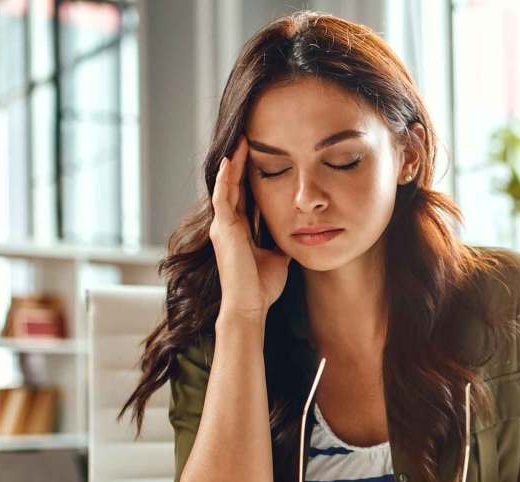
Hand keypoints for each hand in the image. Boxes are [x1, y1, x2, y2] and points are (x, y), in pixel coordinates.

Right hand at [210, 135, 290, 321]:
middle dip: (240, 162)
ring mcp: (223, 226)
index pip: (244, 195)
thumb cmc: (262, 287)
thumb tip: (297, 232)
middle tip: (248, 137)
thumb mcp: (277, 257)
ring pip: (225, 186)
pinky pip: (222, 197)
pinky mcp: (223, 229)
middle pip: (233, 185)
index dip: (250, 175)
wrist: (250, 306)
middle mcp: (228, 225)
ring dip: (232, 163)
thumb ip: (281, 241)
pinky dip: (224, 178)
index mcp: (240, 230)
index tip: (260, 155)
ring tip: (241, 141)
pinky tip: (229, 161)